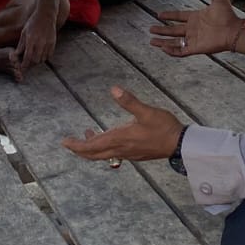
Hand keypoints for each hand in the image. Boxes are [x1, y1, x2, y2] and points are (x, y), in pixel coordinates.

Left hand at [15, 8, 57, 70]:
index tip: (22, 68)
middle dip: (31, 64)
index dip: (24, 64)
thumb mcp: (24, 32)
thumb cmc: (33, 22)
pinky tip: (40, 54)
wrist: (46, 14)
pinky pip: (49, 55)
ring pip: (43, 59)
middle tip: (27, 63)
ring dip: (38, 61)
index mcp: (31, 39)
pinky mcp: (53, 42)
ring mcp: (48, 42)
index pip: (27, 57)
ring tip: (34, 58)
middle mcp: (40, 42)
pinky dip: (44, 57)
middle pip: (36, 60)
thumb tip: (15, 55)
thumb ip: (21, 45)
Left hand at [62, 87, 183, 161]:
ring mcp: (128, 153)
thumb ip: (129, 101)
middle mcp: (121, 149)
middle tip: (69, 144)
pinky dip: (104, 147)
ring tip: (85, 137)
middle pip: (94, 154)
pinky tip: (108, 137)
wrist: (180, 144)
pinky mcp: (134, 154)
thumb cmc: (164, 128)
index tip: (65, 142)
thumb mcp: (147, 112)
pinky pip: (113, 153)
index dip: (77, 145)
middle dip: (80, 150)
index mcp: (120, 138)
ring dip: (91, 148)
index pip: (92, 146)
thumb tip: (114, 89)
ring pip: (103, 155)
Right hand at [150, 0, 244, 56]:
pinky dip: (172, 50)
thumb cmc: (228, 15)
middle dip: (161, 30)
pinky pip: (181, 50)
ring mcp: (193, 39)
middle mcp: (193, 29)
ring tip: (152, 41)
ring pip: (174, 41)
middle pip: (173, 30)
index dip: (169, 15)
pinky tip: (163, 48)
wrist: (234, 30)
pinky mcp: (195, 48)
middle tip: (151, 29)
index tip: (159, 15)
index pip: (179, 16)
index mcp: (196, 18)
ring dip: (163, 42)